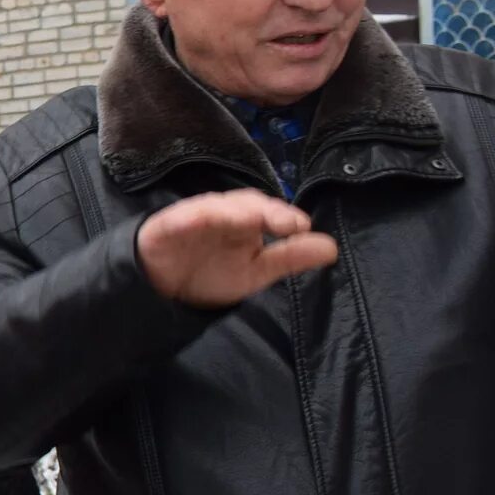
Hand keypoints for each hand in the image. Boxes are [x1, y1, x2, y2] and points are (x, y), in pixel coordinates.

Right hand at [135, 189, 338, 305]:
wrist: (163, 291)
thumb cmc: (209, 275)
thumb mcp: (256, 271)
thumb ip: (290, 258)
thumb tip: (331, 248)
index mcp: (245, 222)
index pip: (267, 210)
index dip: (283, 215)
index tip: (301, 226)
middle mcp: (221, 214)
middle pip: (244, 202)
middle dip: (265, 210)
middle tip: (286, 223)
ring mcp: (192, 218)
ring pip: (215, 206)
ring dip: (234, 210)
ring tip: (253, 218)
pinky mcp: (164, 227)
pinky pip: (178, 218)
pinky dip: (189, 216)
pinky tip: (202, 219)